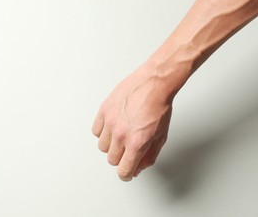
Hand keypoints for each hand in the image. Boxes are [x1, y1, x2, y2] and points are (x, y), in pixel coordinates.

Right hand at [92, 64, 172, 180]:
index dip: (127, 173)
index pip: (124, 171)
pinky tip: (114, 125)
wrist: (155, 83)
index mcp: (136, 143)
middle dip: (122, 157)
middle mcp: (121, 134)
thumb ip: (149, 156)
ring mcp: (110, 122)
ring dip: (112, 145)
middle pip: (112, 160)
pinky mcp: (104, 110)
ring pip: (103, 147)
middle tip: (130, 147)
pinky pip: (96, 131)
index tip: (128, 171)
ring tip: (123, 133)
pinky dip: (104, 131)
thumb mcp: (161, 136)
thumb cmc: (160, 106)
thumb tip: (138, 168)